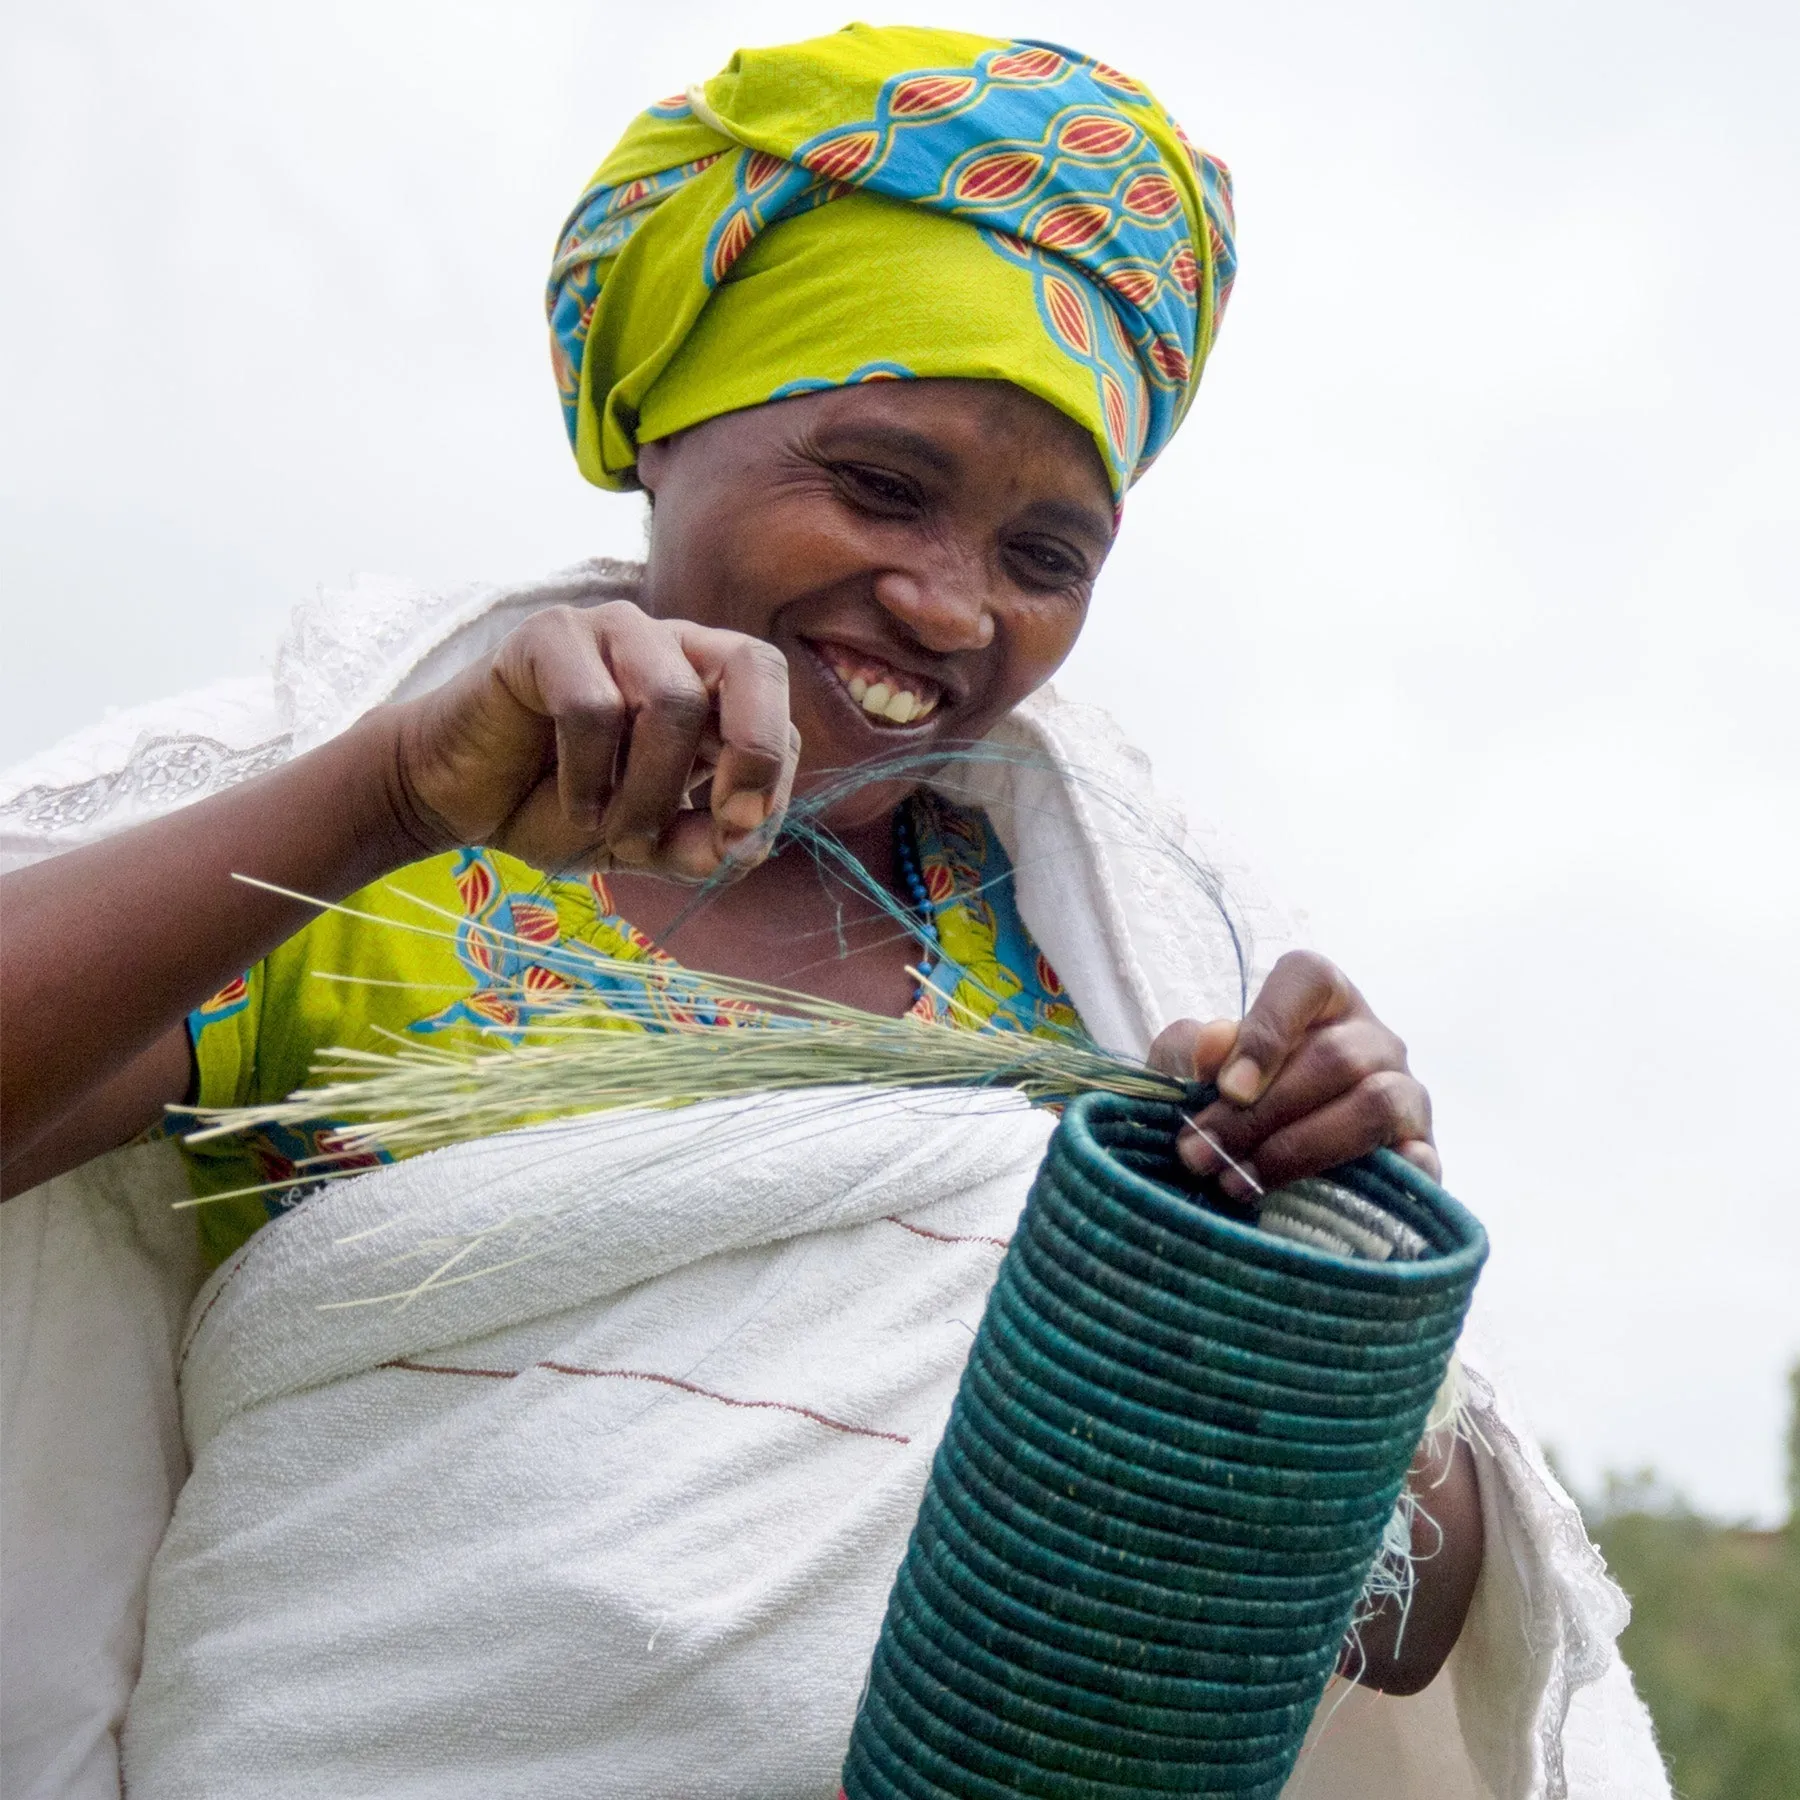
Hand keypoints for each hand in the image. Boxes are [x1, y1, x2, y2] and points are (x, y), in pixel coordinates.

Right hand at [389, 601, 799, 878]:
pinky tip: (570, 803)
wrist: (460, 799)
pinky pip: (593, 706)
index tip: (737, 841)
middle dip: (753, 751)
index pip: (779, 719)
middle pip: (754, 665)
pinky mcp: (550, 634)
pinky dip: (587, 776)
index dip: (771, 784)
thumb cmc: (560, 807)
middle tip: (724, 821)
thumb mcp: (648, 842)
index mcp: (710, 689)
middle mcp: (671, 646)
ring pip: (672, 700)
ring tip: (611, 826)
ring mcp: (611, 630)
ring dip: (648, 791)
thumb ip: (703, 845)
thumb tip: (747, 843)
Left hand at [1148, 951, 1438, 1200]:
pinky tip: (1313, 1199)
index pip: (1307, 979)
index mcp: (1322, 999)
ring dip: (1300, 1149)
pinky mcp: (1424, 1152)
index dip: (1267, 1030)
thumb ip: (1189, 1049)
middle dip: (1258, 1114)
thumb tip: (1210, 1045)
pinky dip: (1364, 1181)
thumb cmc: (1232, 1102)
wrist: (1269, 1165)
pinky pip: (1416, 1161)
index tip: (1226, 1088)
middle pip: (1334, 1057)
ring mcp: (1406, 1094)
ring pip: (1374, 1104)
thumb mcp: (1195, 1071)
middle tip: (1200, 1155)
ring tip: (1238, 1182)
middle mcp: (1373, 1039)